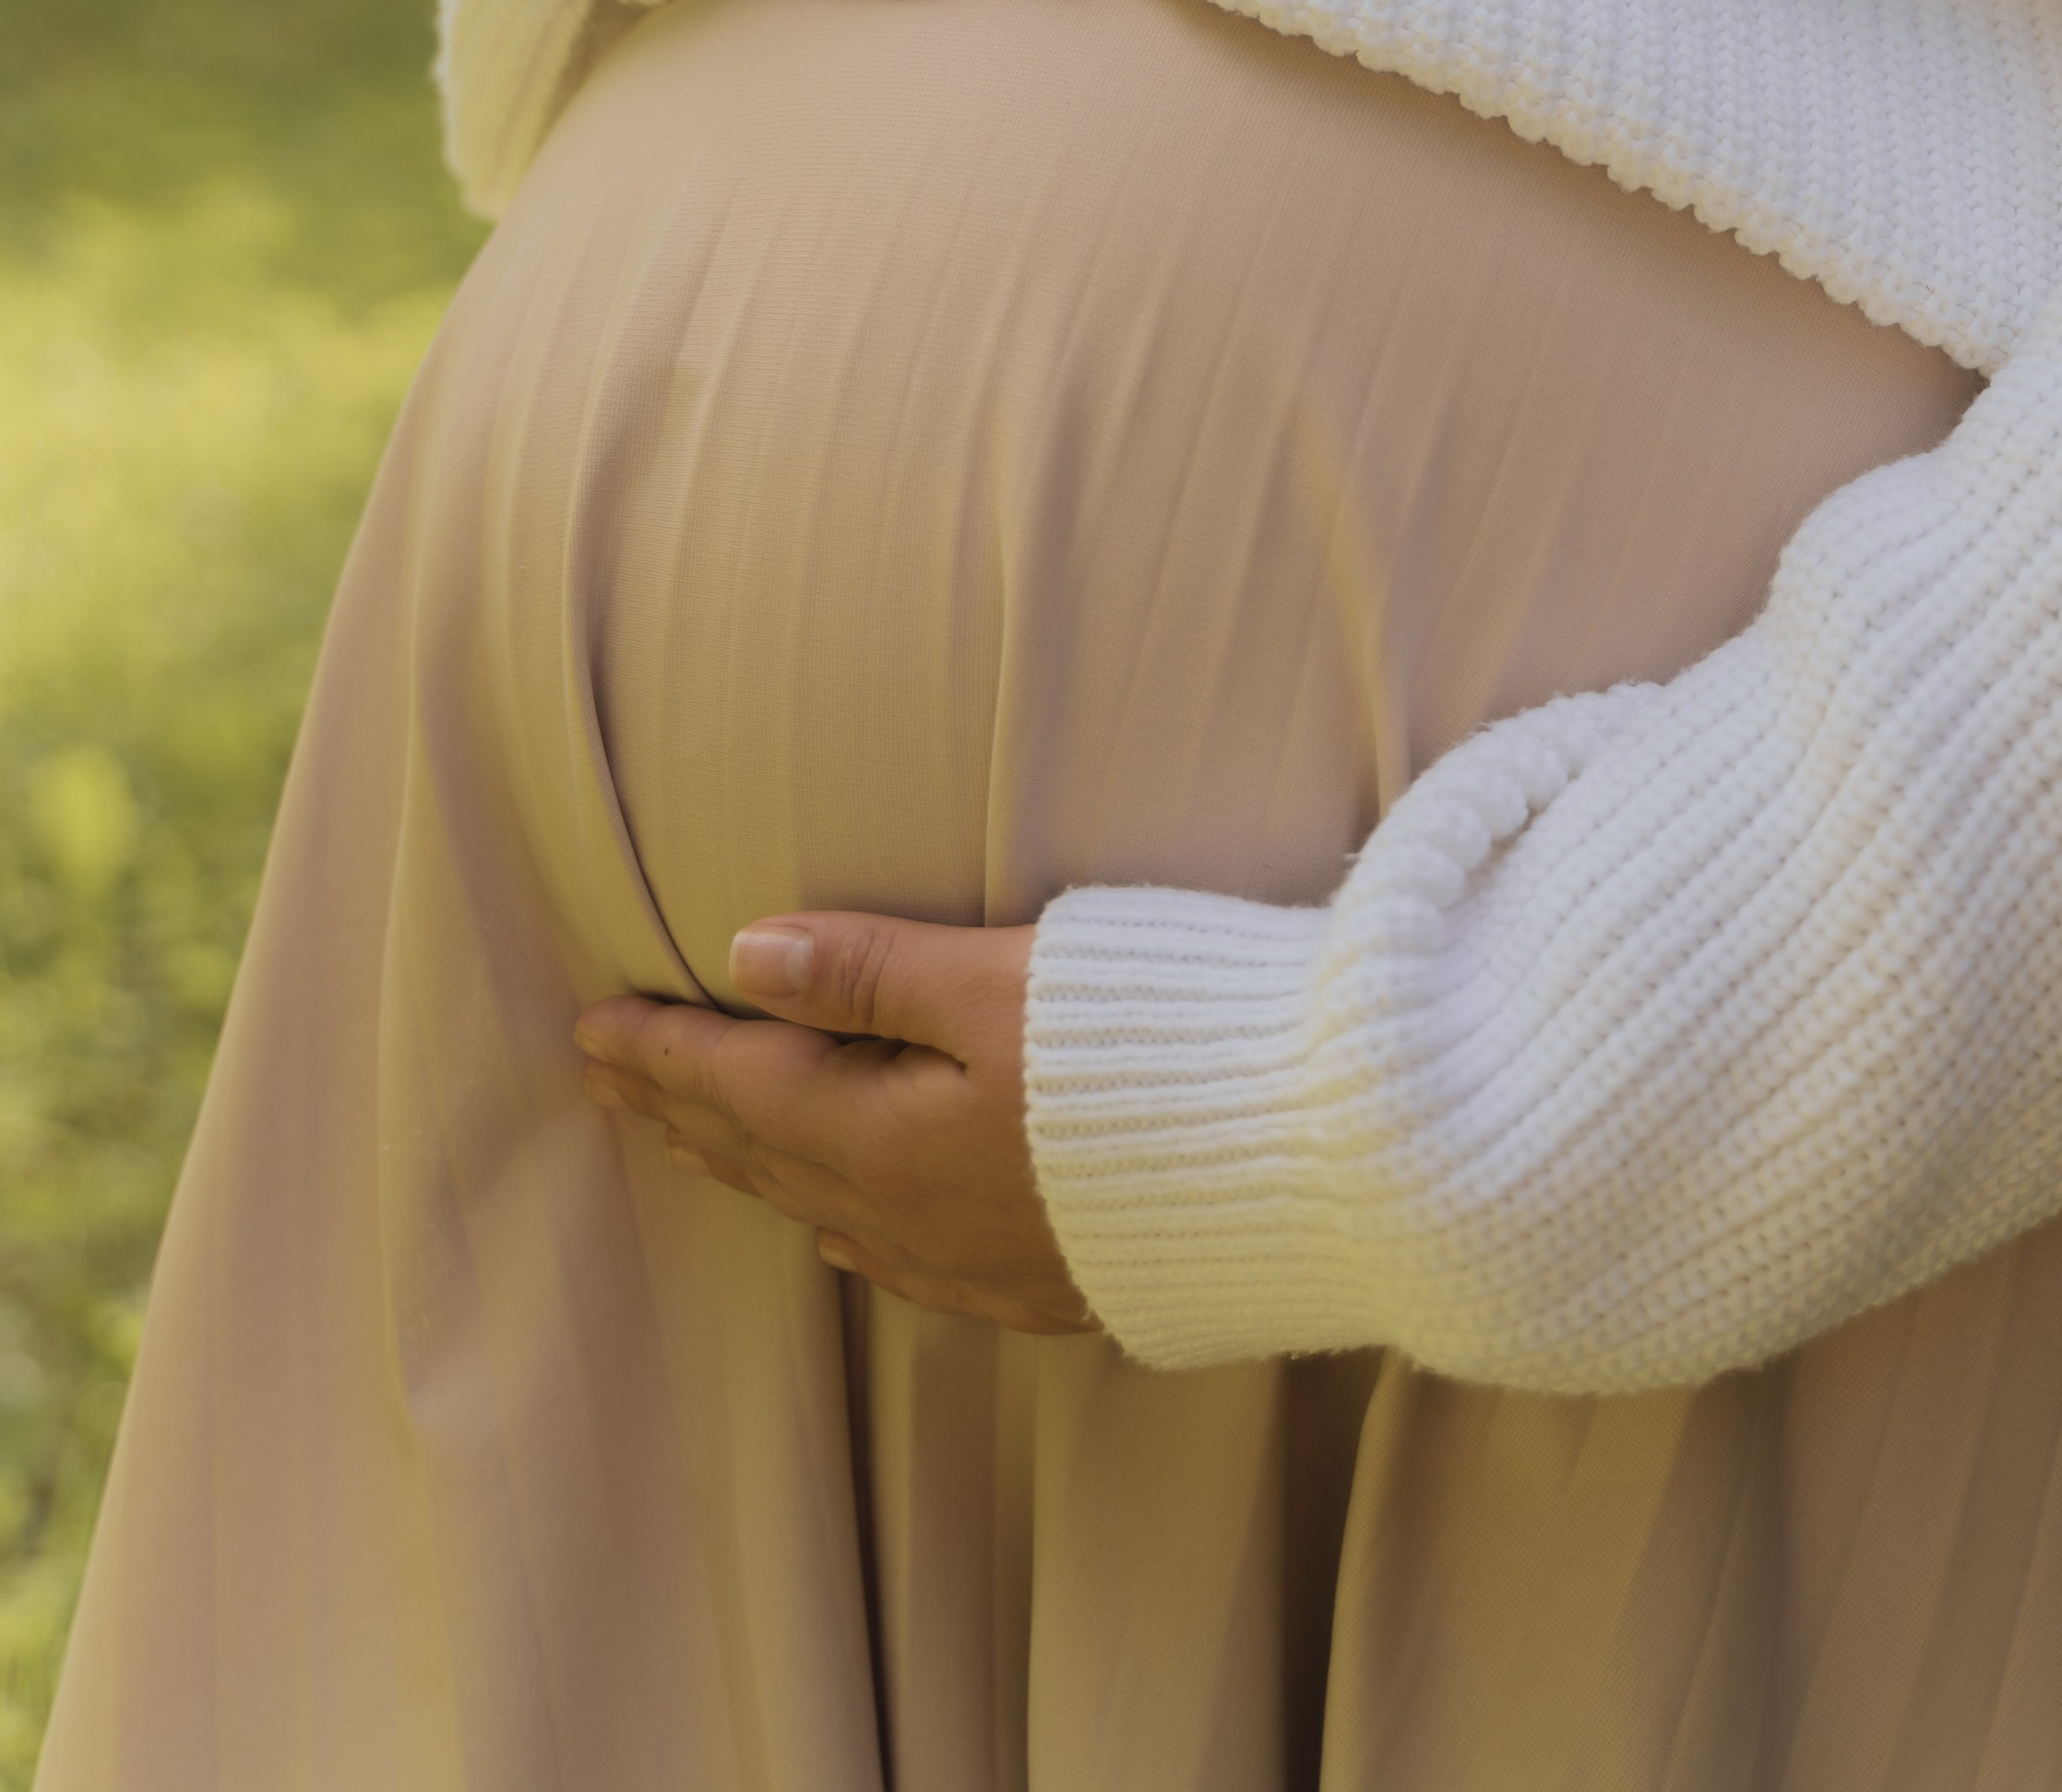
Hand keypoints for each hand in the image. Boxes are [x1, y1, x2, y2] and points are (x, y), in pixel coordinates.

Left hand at [575, 911, 1094, 1335]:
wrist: (1298, 1160)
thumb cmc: (1144, 1046)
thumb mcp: (997, 980)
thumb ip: (868, 970)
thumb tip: (743, 958)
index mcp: (885, 1134)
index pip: (741, 1084)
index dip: (662, 1052)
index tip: (588, 1029)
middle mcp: (914, 1212)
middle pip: (770, 1151)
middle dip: (684, 1109)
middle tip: (611, 1079)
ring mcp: (980, 1256)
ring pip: (826, 1207)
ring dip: (753, 1165)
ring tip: (697, 1140)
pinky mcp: (1044, 1280)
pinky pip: (900, 1259)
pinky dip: (844, 1227)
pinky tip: (840, 1232)